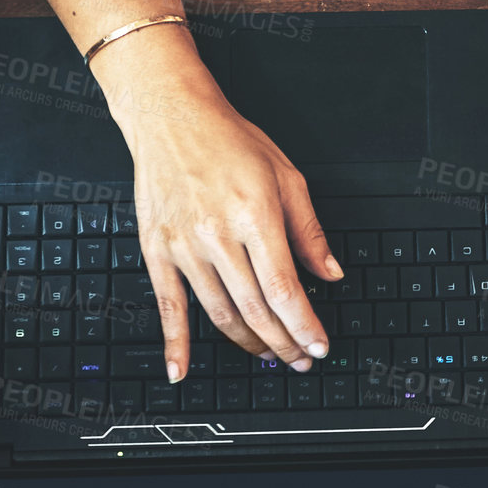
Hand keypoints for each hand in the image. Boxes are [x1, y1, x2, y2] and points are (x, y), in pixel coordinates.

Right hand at [94, 28, 339, 382]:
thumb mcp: (286, 177)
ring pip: (220, 313)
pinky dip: (174, 343)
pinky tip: (180, 369)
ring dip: (248, 344)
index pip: (284, 288)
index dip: (304, 325)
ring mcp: (184, 246)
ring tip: (270, 357)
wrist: (171, 117)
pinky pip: (168, 305)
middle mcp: (218, 235)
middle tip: (301, 359)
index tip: (318, 346)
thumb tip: (331, 273)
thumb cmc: (230, 141)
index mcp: (255, 216)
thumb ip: (308, 231)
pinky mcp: (157, 250)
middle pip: (255, 309)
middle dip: (283, 342)